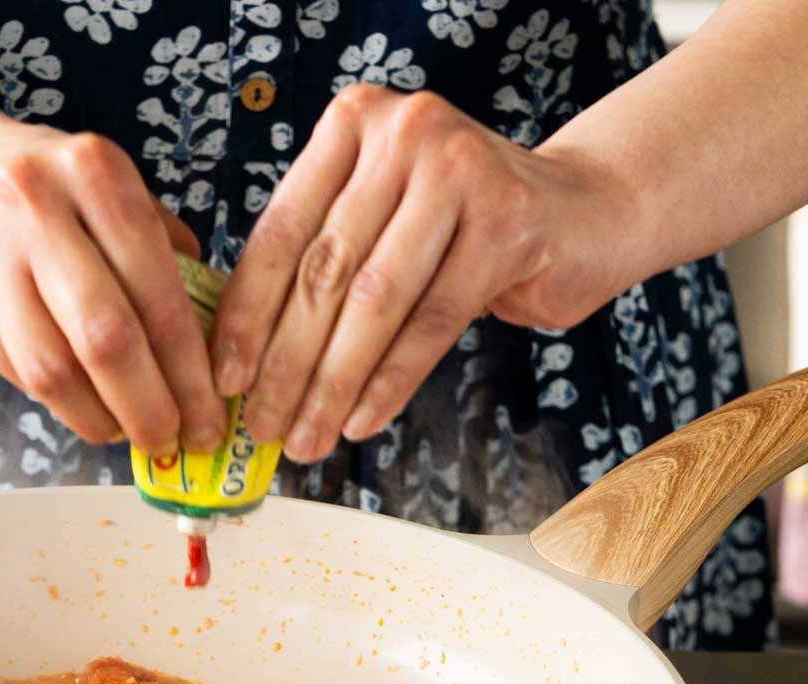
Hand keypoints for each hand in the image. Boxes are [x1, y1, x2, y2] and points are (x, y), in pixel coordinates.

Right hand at [0, 120, 223, 454]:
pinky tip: (83, 405)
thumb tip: (209, 360)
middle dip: (147, 406)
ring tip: (127, 431)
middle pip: (103, 337)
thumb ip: (167, 260)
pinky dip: (56, 401)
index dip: (188, 370)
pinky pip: (13, 370)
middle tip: (172, 441)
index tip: (209, 417)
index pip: (156, 291)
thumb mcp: (120, 194)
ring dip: (97, 417)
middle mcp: (32, 205)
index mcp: (94, 172)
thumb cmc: (61, 194)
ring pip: (49, 368)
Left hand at [210, 85, 636, 463]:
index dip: (247, 313)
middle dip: (286, 361)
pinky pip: (431, 320)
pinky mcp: (508, 222)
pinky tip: (361, 420)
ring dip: (333, 382)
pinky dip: (390, 380)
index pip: (281, 231)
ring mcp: (460, 170)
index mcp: (353, 124)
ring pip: (375, 300)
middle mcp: (404, 132)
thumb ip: (320, 259)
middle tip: (262, 425)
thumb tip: (242, 357)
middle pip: (325, 269)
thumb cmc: (462, 226)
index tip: (223, 378)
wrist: (584, 213)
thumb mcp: (381, 220)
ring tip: (307, 437)